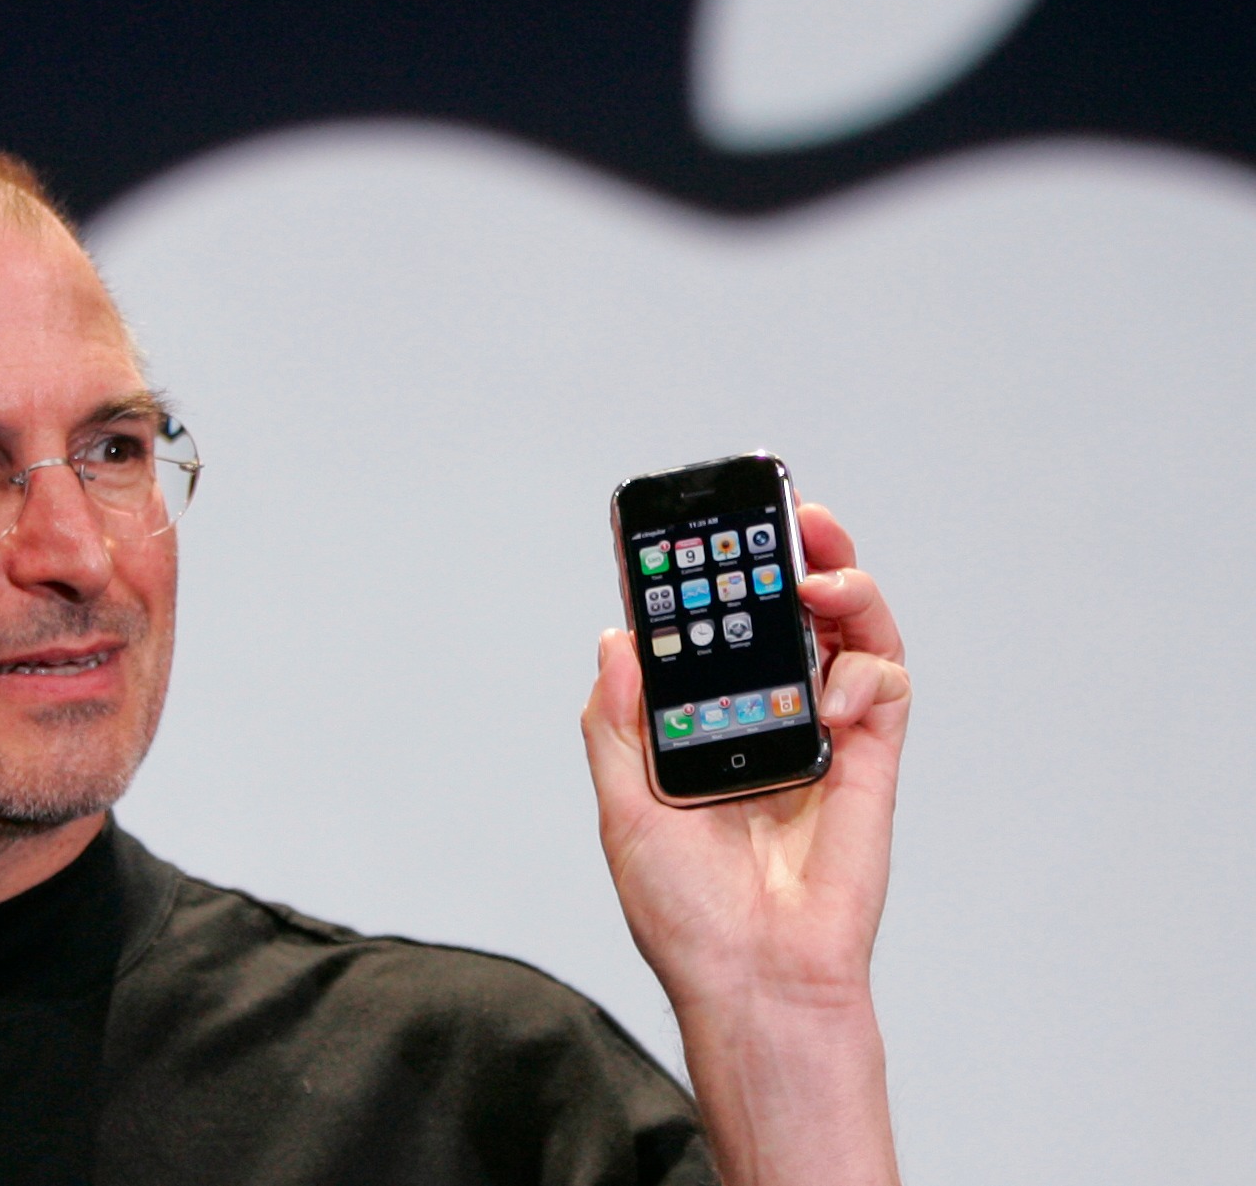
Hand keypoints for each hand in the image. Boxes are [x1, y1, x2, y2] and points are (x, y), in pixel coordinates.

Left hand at [582, 503, 908, 1183]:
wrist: (754, 982)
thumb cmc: (687, 916)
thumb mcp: (624, 810)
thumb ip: (618, 723)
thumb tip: (617, 640)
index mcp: (704, 728)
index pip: (713, 634)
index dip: (712, 582)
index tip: (699, 533)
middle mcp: (765, 721)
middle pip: (788, 617)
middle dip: (791, 558)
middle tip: (786, 519)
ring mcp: (822, 737)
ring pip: (847, 635)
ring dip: (844, 586)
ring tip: (820, 570)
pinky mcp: (870, 762)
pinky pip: (884, 688)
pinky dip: (868, 668)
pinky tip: (839, 686)